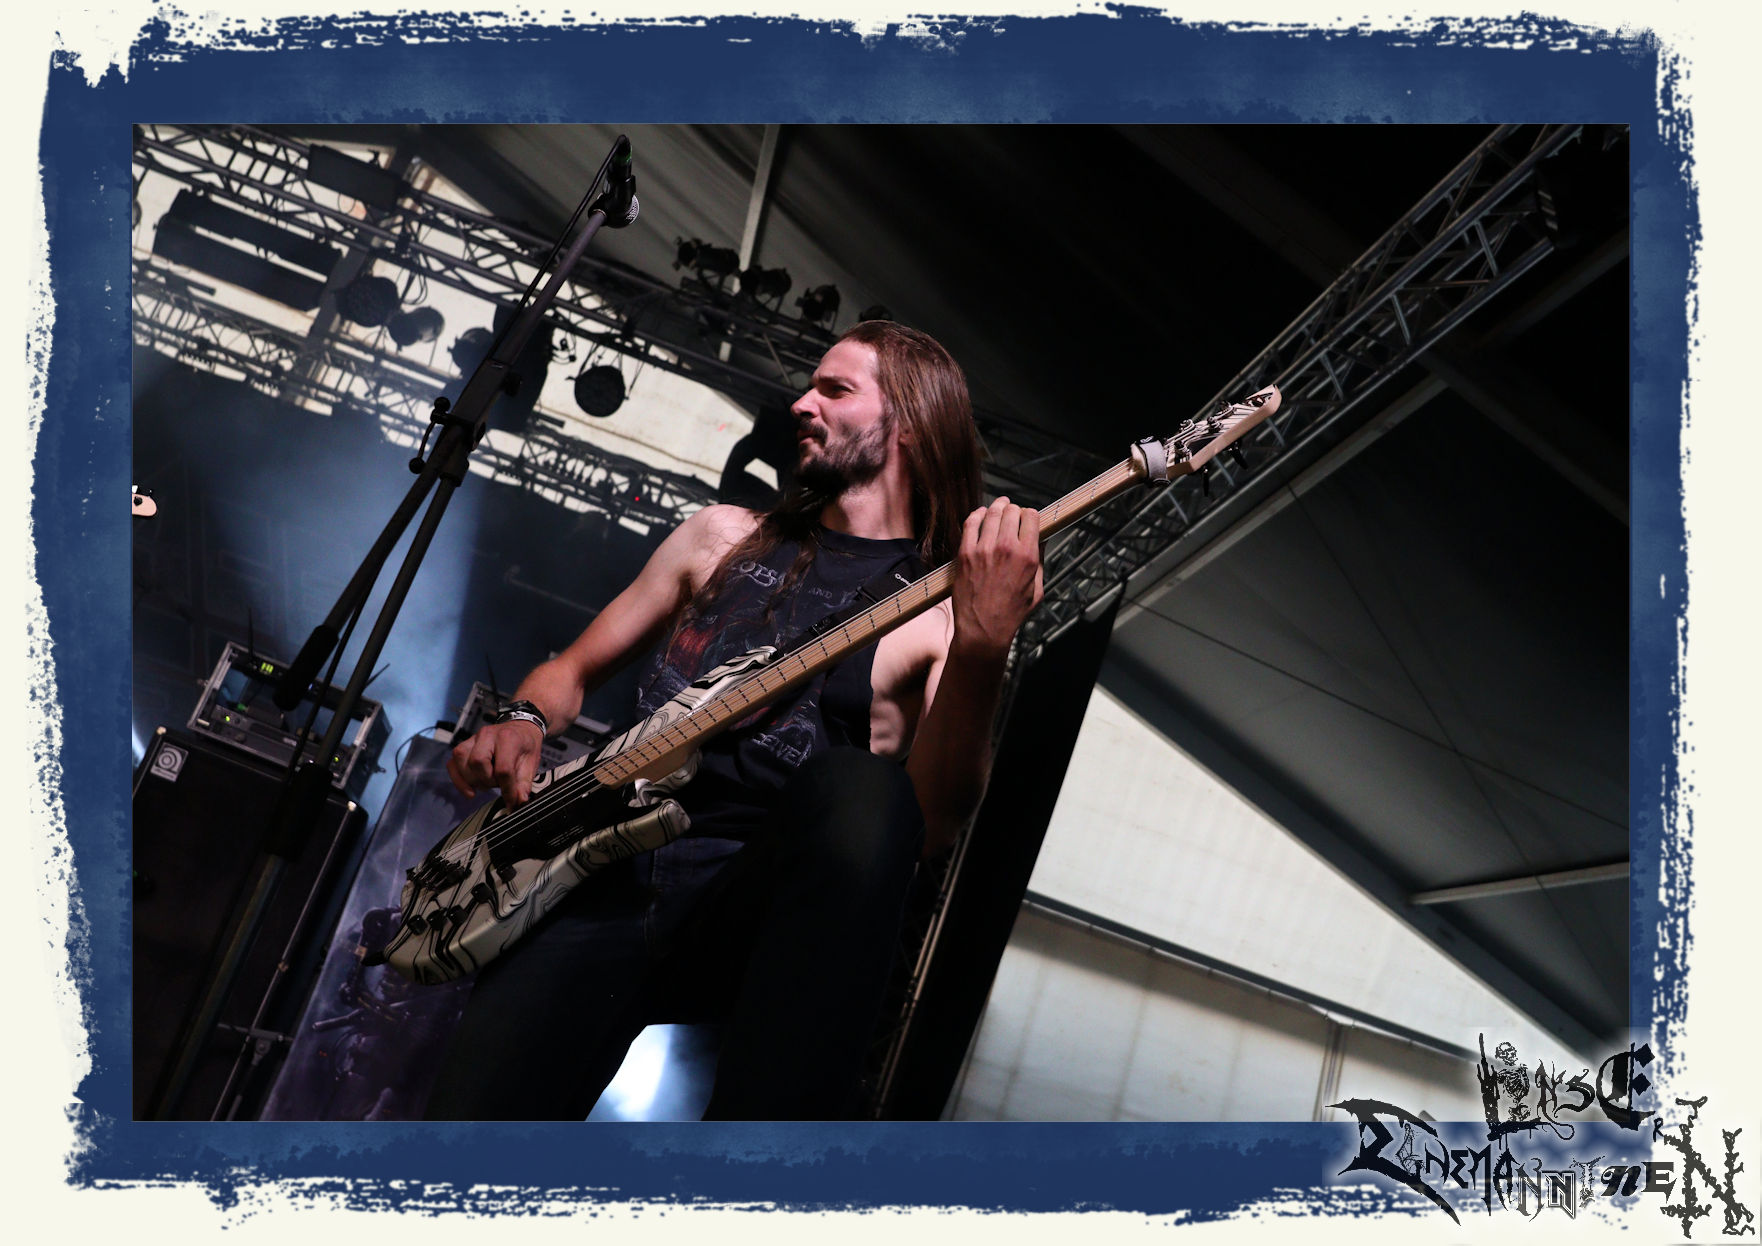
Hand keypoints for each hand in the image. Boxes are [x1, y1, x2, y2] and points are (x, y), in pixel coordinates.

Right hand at [447, 719, 545, 805]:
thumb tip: (518, 802)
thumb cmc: (525, 746)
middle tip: (498, 784)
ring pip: (461, 761)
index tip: (511, 801)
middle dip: (487, 780)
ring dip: (472, 780)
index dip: (507, 789)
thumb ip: (524, 784)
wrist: (519, 729)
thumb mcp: (532, 763)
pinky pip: (452, 764)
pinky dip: (458, 780)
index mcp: (508, 737)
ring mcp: (472, 739)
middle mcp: (487, 735)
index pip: (503, 768)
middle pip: (477, 762)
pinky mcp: (463, 746)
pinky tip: (470, 789)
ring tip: (487, 782)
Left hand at [951, 497, 1043, 660]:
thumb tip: (1041, 540)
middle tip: (1012, 512)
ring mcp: (983, 549)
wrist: (983, 629)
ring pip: (991, 513)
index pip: (1031, 517)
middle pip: (1011, 511)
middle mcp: (1006, 548)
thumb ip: (1040, 562)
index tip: (1027, 517)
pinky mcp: (965, 553)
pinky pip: (970, 523)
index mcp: (1028, 556)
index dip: (1030, 514)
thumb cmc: (1011, 613)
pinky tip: (980, 515)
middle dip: (1013, 509)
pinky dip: (976, 515)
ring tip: (998, 507)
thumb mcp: (1037, 589)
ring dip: (996, 507)